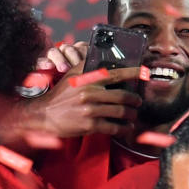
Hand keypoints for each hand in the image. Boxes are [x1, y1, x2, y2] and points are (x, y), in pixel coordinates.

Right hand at [26, 43, 142, 137]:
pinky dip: (124, 128)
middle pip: (123, 96)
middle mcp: (89, 93)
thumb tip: (105, 60)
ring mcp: (90, 110)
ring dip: (131, 115)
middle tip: (138, 102)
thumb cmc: (60, 95)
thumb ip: (86, 68)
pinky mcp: (90, 125)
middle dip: (135, 100)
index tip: (144, 73)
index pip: (115, 74)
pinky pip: (114, 127)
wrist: (44, 114)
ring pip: (121, 112)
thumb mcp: (70, 76)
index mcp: (86, 80)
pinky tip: (126, 127)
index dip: (133, 73)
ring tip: (133, 115)